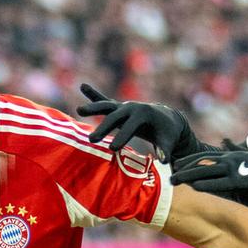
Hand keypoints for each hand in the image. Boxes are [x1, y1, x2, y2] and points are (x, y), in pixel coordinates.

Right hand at [76, 84, 200, 158]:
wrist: (167, 118)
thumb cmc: (167, 132)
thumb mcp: (168, 141)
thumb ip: (165, 150)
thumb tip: (163, 161)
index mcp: (144, 114)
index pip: (131, 126)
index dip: (122, 137)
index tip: (112, 149)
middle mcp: (132, 107)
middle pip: (115, 117)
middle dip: (104, 128)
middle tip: (92, 140)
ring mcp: (124, 106)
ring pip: (106, 106)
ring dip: (93, 107)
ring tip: (79, 110)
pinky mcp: (118, 107)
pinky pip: (104, 100)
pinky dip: (93, 94)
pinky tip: (83, 86)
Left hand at [171, 149, 247, 201]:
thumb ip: (235, 149)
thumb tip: (224, 140)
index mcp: (230, 155)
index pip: (203, 157)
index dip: (188, 161)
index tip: (175, 165)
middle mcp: (229, 159)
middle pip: (200, 163)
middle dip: (182, 168)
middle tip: (168, 174)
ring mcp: (234, 168)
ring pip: (205, 171)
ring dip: (188, 176)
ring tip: (174, 181)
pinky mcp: (240, 179)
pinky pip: (218, 182)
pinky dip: (205, 184)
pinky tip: (193, 187)